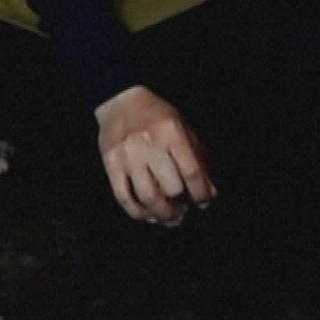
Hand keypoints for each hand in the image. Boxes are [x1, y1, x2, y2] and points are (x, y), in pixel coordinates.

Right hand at [94, 85, 215, 226]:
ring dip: (162, 215)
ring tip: (171, 218)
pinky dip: (138, 213)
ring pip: (147, 197)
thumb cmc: (157, 115)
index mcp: (171, 132)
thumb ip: (198, 158)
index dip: (201, 193)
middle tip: (184, 209)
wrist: (120, 101)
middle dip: (181, 204)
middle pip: (170, 188)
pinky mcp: (110, 164)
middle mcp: (149, 144)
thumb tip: (209, 192)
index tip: (204, 202)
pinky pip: (123, 197)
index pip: (191, 171)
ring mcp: (127, 156)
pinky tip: (149, 216)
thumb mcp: (183, 128)